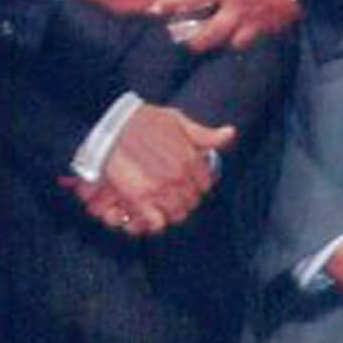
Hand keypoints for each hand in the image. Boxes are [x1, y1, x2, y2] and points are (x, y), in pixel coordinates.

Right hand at [61, 105, 234, 234]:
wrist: (112, 124)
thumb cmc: (144, 120)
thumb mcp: (178, 120)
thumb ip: (205, 134)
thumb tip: (230, 133)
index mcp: (190, 159)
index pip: (204, 184)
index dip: (196, 183)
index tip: (186, 180)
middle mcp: (179, 177)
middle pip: (192, 201)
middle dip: (184, 197)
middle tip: (171, 192)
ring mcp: (159, 189)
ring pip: (177, 214)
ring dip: (171, 210)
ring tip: (161, 202)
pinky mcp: (139, 198)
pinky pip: (156, 222)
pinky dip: (155, 221)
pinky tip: (150, 212)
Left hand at [154, 0, 301, 49]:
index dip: (174, 3)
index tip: (160, 7)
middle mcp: (238, 8)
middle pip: (211, 34)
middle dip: (197, 41)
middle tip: (189, 42)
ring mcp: (258, 21)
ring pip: (234, 42)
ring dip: (225, 40)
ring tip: (222, 37)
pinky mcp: (275, 26)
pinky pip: (258, 37)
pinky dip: (251, 35)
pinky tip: (250, 28)